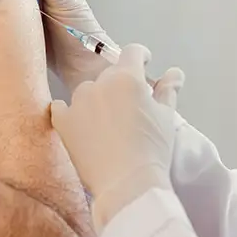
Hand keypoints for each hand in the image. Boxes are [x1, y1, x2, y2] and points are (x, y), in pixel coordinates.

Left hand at [51, 44, 184, 229]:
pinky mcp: (62, 121)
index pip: (133, 52)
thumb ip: (168, 90)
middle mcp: (100, 83)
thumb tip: (175, 73)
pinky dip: (69, 113)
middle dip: (121, 86)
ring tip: (106, 125)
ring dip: (96, 100)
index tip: (144, 63)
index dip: (141, 56)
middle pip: (110, 75)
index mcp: (128, 78)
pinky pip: (61, 107)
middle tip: (129, 109)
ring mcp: (78, 101)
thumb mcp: (166, 118)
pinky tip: (79, 126)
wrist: (127, 183)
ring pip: (87, 91)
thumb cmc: (152, 149)